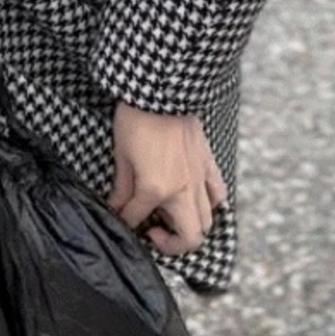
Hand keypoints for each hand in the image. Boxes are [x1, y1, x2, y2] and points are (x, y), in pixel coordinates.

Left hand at [109, 103, 227, 254]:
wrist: (161, 90)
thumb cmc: (136, 120)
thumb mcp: (121, 157)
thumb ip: (122, 190)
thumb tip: (117, 208)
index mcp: (156, 189)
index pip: (137, 219)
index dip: (124, 222)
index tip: (117, 217)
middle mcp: (184, 190)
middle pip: (190, 237)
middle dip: (171, 245)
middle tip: (152, 233)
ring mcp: (200, 179)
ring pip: (208, 222)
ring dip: (190, 228)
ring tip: (170, 218)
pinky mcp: (208, 164)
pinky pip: (218, 194)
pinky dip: (210, 205)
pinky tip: (195, 201)